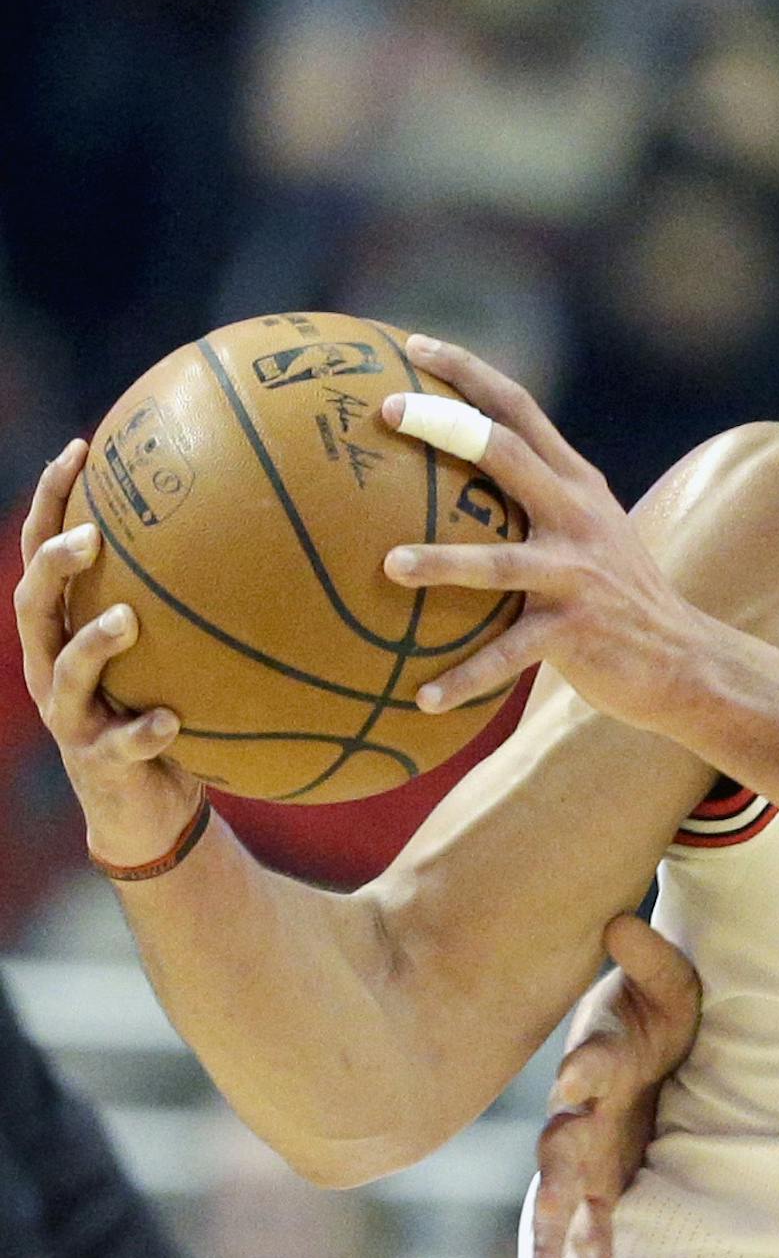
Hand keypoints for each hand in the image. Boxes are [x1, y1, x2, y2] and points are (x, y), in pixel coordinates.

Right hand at [14, 440, 205, 865]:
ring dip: (94, 644)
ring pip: (66, 670)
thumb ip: (193, 601)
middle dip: (54, 564)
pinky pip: (122, 746)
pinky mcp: (100, 763)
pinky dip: (145, 732)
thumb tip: (264, 523)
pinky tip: (172, 723)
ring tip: (127, 620)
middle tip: (91, 536)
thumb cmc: (169, 710)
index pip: (45, 551)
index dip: (51, 501)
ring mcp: (72, 716)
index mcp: (67, 629)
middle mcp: (53, 665)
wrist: (148, 809)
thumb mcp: (175, 651)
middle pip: (34, 603)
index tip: (81, 448)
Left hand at [381, 338, 711, 735]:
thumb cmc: (616, 598)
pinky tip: (422, 698)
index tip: (413, 344)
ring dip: (442, 561)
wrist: (684, 660)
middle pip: (508, 453)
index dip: (468, 372)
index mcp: (576, 486)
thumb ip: (536, 503)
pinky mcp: (576, 632)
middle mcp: (578, 517)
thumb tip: (447, 485)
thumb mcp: (587, 534)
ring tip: (388, 566)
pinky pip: (508, 655)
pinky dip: (464, 678)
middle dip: (446, 425)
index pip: (521, 409)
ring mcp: (578, 574)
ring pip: (500, 562)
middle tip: (387, 410)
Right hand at [531, 914, 701, 1257]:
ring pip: (561, 1198)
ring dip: (553, 1234)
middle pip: (559, 1146)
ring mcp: (589, 1150)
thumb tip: (622, 925)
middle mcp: (583, 1110)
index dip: (585, 1067)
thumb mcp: (668, 977)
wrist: (653, 1036)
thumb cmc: (656, 1007)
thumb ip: (648, 955)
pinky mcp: (604, 1179)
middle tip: (550, 1207)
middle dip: (552, 1177)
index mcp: (601, 1055)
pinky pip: (594, 1226)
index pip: (590, 1061)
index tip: (580, 1077)